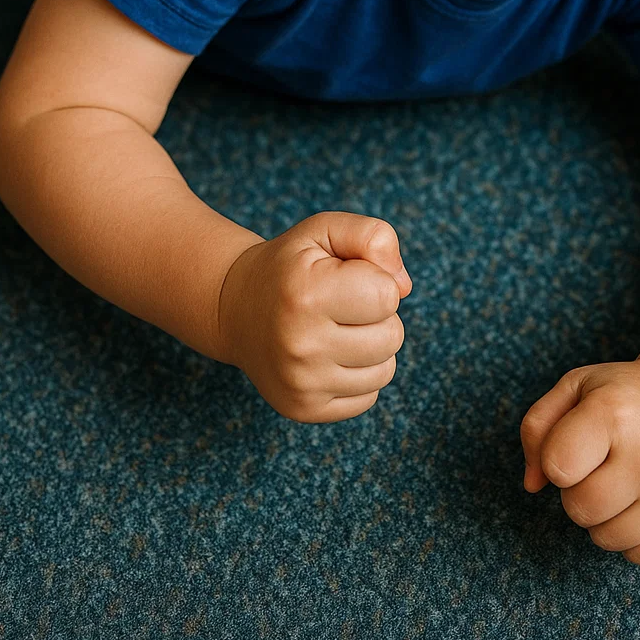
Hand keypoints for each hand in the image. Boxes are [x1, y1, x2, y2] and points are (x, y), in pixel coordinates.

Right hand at [216, 211, 411, 421]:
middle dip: (377, 316)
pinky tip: (330, 356)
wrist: (236, 309)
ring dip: (372, 348)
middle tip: (342, 306)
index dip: (376, 280)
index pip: (388, 296)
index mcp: (306, 294)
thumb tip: (403, 288)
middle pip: (392, 336)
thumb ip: (373, 237)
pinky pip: (369, 398)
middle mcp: (301, 344)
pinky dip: (359, 376)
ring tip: (337, 329)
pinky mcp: (305, 410)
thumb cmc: (290, 265)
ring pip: (385, 370)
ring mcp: (301, 384)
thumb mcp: (324, 230)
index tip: (347, 277)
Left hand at [519, 357, 639, 564]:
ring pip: (607, 539)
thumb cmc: (623, 397)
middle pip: (580, 509)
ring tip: (623, 481)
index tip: (575, 444)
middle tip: (600, 466)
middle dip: (578, 492)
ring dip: (604, 518)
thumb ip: (537, 429)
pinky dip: (632, 536)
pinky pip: (638, 555)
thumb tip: (533, 485)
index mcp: (615, 413)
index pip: (557, 467)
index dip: (556, 460)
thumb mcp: (574, 388)